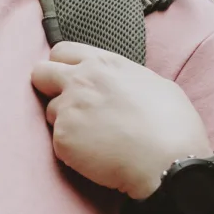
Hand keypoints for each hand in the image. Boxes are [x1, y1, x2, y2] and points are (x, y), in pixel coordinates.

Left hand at [30, 42, 211, 199]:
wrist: (168, 162)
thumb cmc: (172, 126)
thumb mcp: (156, 84)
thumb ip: (126, 77)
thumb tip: (120, 84)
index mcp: (104, 64)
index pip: (62, 51)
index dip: (63, 65)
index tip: (70, 78)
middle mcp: (79, 80)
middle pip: (40, 73)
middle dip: (47, 86)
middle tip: (67, 105)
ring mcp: (68, 108)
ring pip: (51, 111)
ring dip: (66, 123)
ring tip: (96, 138)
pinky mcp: (62, 138)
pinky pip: (59, 142)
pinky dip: (73, 151)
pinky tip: (98, 156)